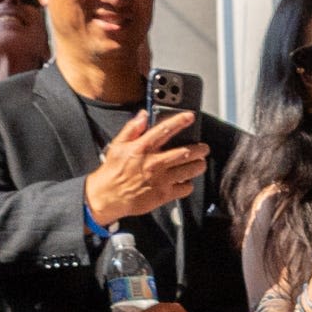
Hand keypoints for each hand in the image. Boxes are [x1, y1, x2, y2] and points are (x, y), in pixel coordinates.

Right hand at [83, 108, 209, 225]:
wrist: (108, 197)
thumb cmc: (113, 172)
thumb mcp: (118, 145)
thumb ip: (132, 129)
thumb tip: (143, 115)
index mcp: (142, 148)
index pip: (164, 130)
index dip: (179, 121)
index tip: (190, 117)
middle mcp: (154, 163)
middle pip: (185, 152)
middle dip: (199, 149)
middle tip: (204, 148)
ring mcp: (160, 180)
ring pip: (189, 170)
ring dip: (198, 166)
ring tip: (200, 163)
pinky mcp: (163, 195)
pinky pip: (184, 188)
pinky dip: (189, 184)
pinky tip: (186, 180)